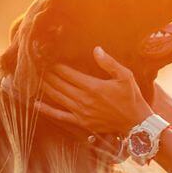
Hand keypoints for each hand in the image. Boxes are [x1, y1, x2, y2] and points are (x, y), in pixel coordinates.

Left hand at [37, 47, 152, 135]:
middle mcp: (84, 99)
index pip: (68, 73)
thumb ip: (109, 63)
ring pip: (57, 97)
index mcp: (93, 86)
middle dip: (48, 74)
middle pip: (60, 84)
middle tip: (38, 66)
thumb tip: (96, 49)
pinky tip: (35, 104)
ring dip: (46, 87)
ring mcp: (81, 112)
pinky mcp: (81, 122)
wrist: (135, 122)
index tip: (49, 59)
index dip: (56, 66)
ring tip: (36, 78)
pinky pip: (60, 116)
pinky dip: (47, 110)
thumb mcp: (125, 76)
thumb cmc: (131, 97)